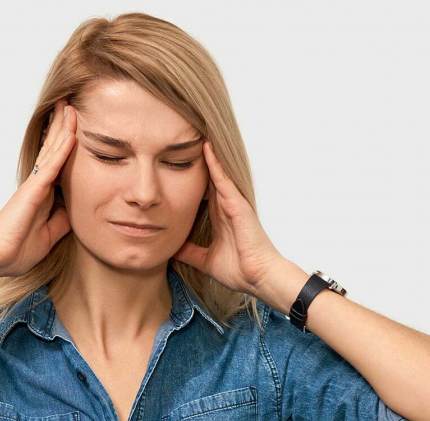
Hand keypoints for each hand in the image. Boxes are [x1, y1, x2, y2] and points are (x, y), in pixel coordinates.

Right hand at [0, 99, 76, 277]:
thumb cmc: (17, 249)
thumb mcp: (50, 234)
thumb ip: (62, 220)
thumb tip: (75, 210)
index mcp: (41, 194)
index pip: (56, 163)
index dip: (64, 144)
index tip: (73, 127)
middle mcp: (37, 184)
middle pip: (53, 149)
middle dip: (61, 127)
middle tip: (69, 105)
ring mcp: (35, 185)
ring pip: (52, 150)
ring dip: (62, 128)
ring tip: (69, 107)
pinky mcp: (33, 190)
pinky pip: (51, 166)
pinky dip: (62, 150)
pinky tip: (71, 135)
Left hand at [173, 141, 285, 297]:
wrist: (258, 278)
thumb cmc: (239, 270)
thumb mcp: (205, 260)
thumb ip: (189, 252)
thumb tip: (171, 249)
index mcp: (219, 218)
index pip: (201, 192)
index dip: (190, 177)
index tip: (173, 163)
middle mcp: (226, 206)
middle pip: (208, 177)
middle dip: (197, 160)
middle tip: (181, 137)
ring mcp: (233, 203)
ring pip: (216, 173)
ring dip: (206, 154)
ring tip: (192, 132)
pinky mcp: (238, 204)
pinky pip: (223, 180)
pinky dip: (215, 164)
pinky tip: (206, 148)